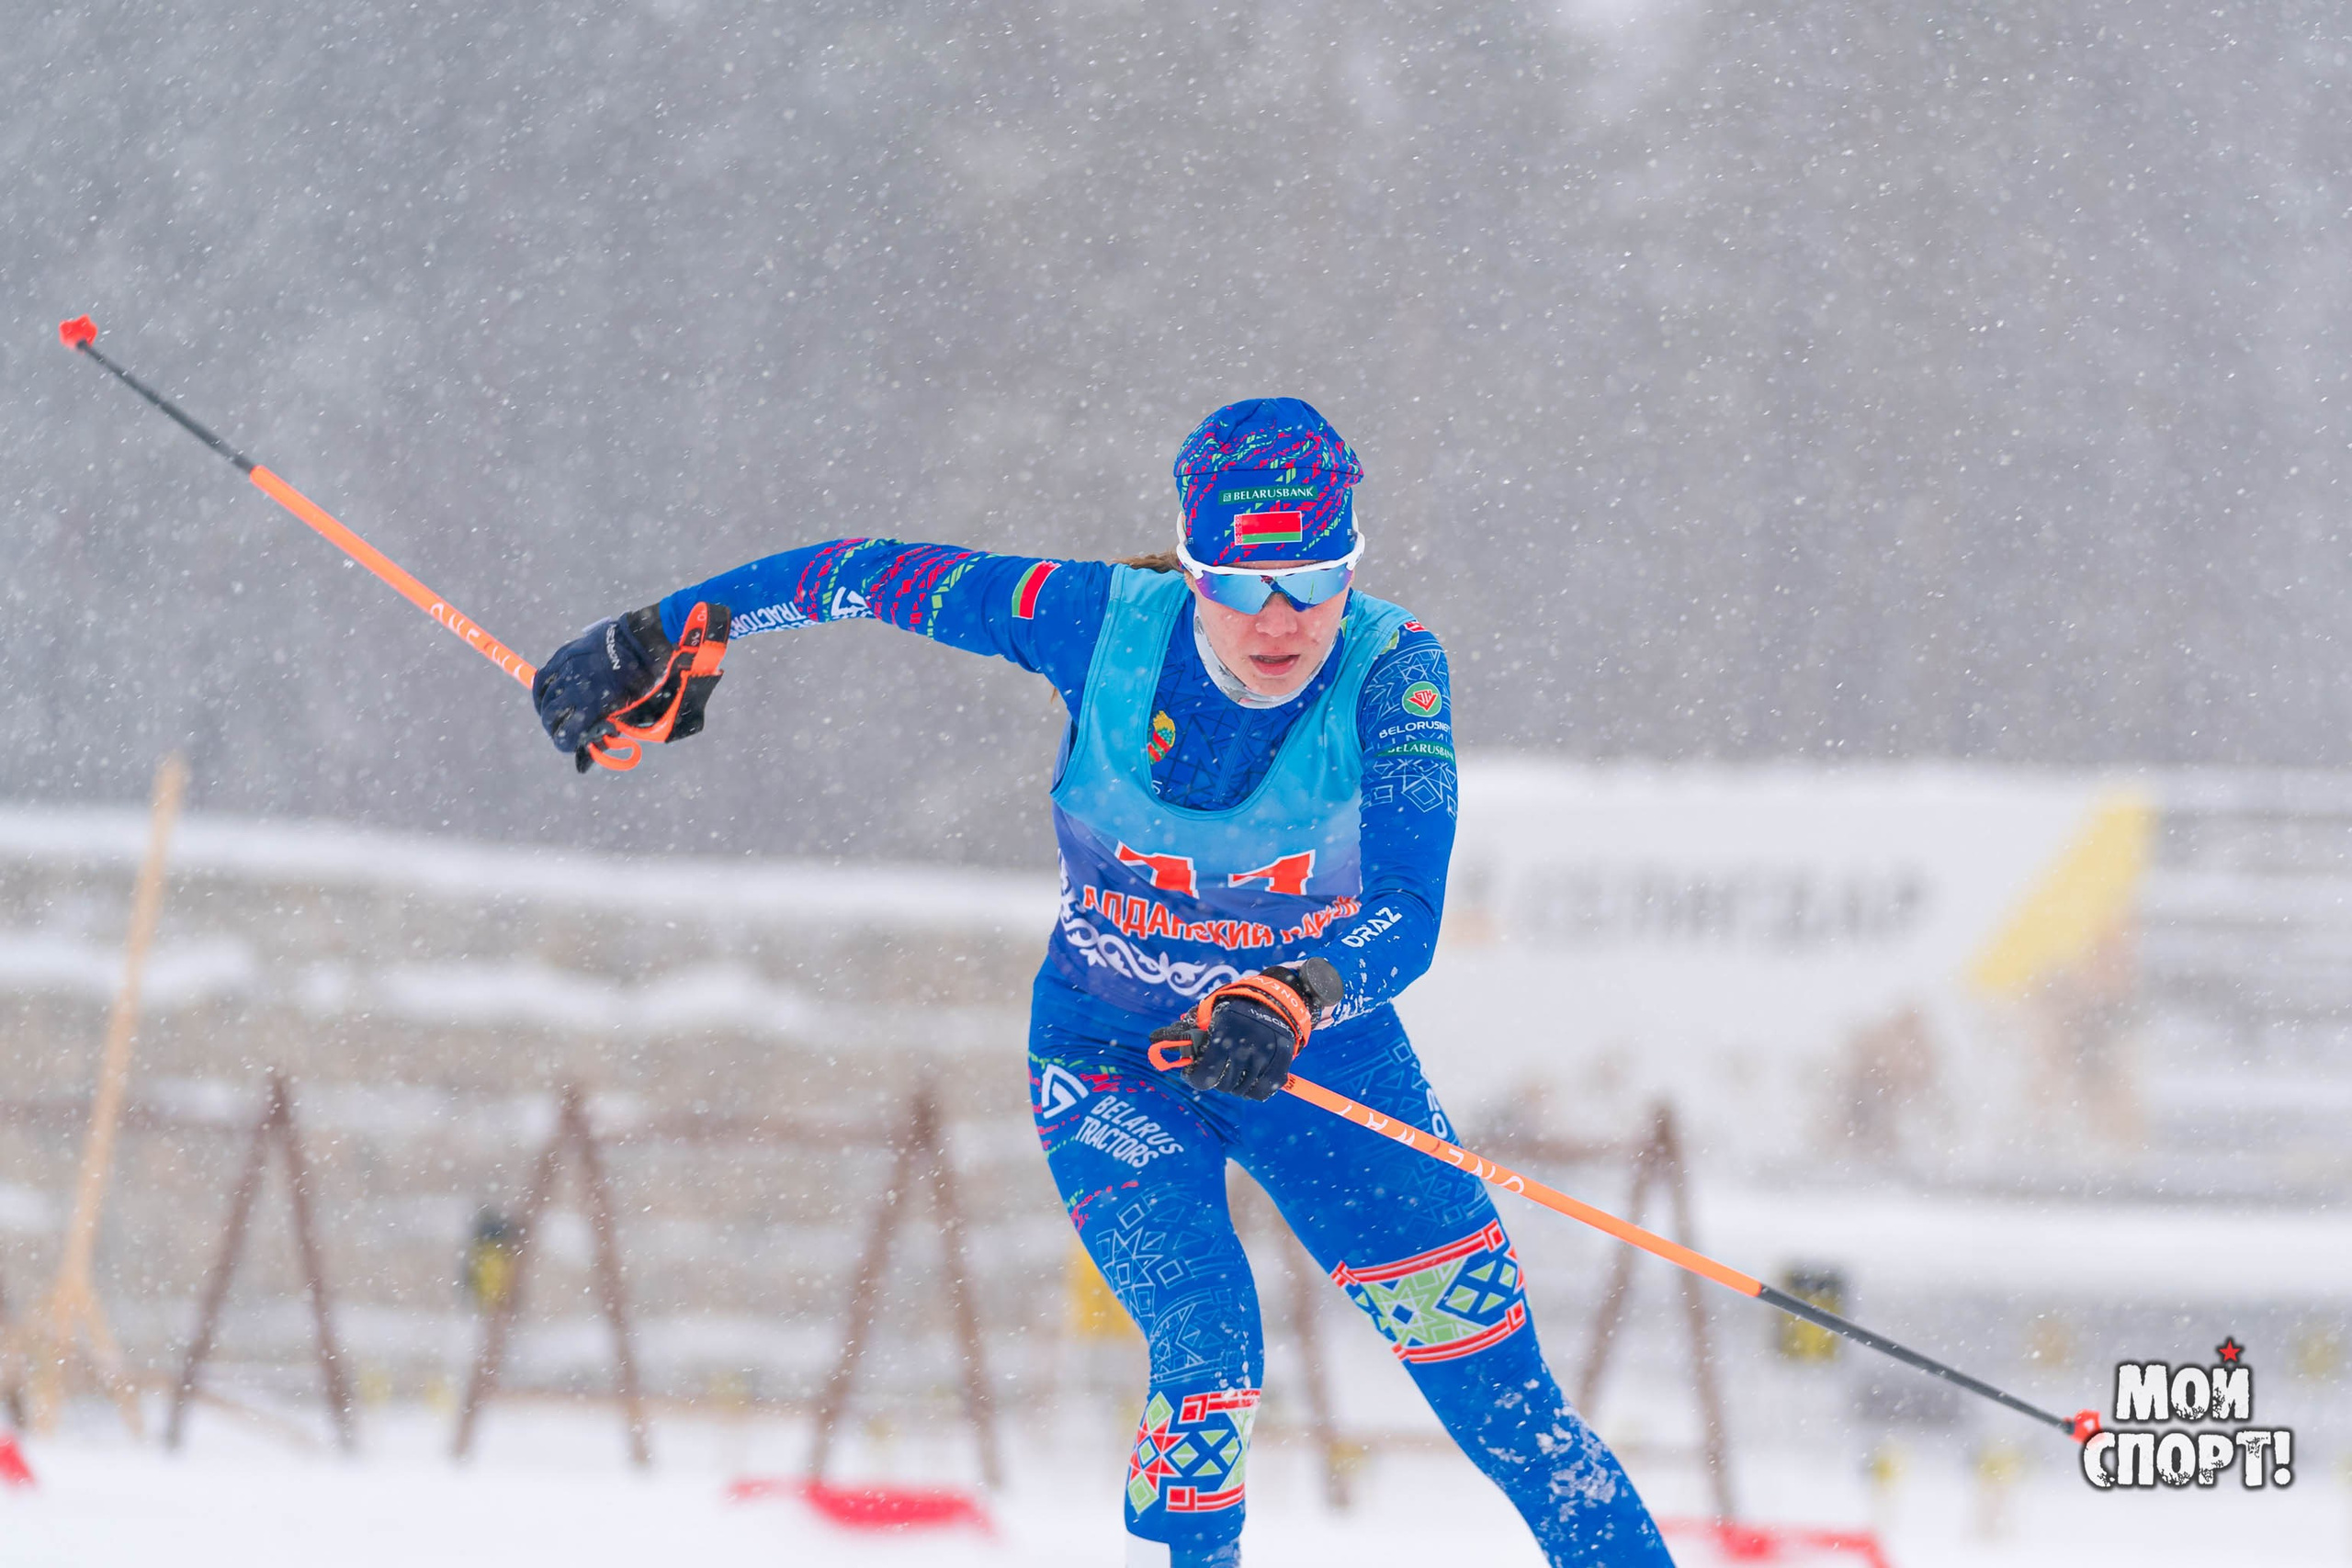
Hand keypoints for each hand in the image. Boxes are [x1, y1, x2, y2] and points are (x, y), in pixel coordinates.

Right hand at [532, 606, 672, 753]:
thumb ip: (606, 723)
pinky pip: (543, 677)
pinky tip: (546, 695)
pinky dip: (542, 689)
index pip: (566, 733)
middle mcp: (573, 687)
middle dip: (552, 728)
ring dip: (545, 709)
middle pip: (550, 716)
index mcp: (591, 703)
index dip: (565, 743)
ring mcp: (565, 669)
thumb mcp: (625, 707)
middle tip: (559, 731)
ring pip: (543, 697)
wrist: (637, 643)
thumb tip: (596, 738)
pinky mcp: (562, 655)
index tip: (568, 745)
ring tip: (550, 714)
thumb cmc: (636, 678)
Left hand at [1154, 959, 1343, 1101]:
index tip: (1192, 1075)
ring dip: (1235, 1087)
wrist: (1274, 998)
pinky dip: (1255, 1092)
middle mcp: (1245, 1044)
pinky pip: (1265, 1089)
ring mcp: (1266, 1053)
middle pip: (1225, 1085)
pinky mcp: (1283, 1059)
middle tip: (1215, 1073)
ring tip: (1232, 1076)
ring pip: (1244, 1089)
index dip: (1194, 1079)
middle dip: (1216, 1082)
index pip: (1206, 1075)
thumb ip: (1184, 1030)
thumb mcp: (1209, 1013)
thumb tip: (1153, 1038)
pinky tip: (1248, 1084)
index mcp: (1223, 1032)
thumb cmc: (1233, 1009)